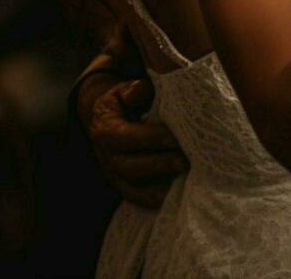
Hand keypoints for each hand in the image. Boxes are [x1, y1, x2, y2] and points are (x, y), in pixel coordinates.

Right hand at [80, 74, 187, 207]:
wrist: (104, 123)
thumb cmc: (122, 104)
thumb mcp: (122, 91)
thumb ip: (132, 90)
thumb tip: (141, 90)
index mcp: (106, 132)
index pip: (128, 137)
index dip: (152, 138)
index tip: (175, 137)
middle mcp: (107, 158)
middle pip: (131, 167)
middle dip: (160, 165)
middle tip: (186, 161)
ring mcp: (114, 176)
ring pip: (134, 189)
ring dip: (160, 188)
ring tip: (185, 181)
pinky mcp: (124, 188)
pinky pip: (139, 200)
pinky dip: (157, 201)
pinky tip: (178, 195)